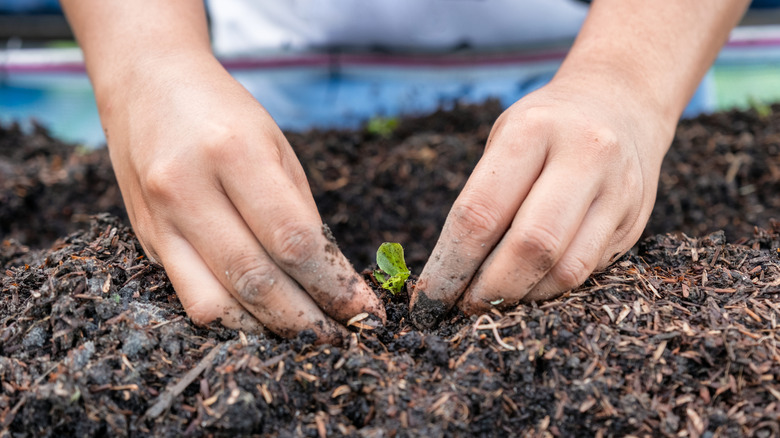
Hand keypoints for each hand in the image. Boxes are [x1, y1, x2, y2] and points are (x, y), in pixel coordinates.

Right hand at [100, 53, 384, 341]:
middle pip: (256, 280)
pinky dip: (232, 320)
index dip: (334, 285)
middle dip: (306, 321)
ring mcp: (160, 220)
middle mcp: (188, 189)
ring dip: (267, 332)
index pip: (293, 240)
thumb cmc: (224, 112)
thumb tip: (329, 279)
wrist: (147, 83)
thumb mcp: (276, 145)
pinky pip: (190, 299)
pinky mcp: (146, 241)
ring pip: (216, 305)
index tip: (365, 310)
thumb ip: (299, 212)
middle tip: (342, 338)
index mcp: (233, 152)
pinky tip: (262, 321)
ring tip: (305, 338)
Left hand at [410, 75, 674, 326]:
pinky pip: (588, 272)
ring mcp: (618, 189)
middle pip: (531, 245)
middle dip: (490, 289)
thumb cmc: (542, 130)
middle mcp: (584, 155)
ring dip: (522, 297)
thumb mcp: (503, 139)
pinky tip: (528, 287)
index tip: (428, 298)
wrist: (620, 104)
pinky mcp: (635, 221)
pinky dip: (550, 289)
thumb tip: (448, 278)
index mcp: (533, 129)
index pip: (481, 212)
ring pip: (566, 269)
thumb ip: (482, 199)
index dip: (450, 265)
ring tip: (494, 300)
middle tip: (464, 307)